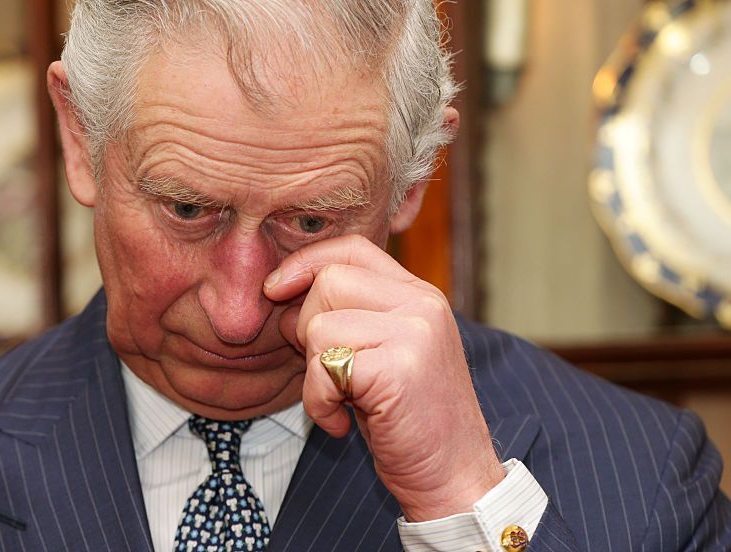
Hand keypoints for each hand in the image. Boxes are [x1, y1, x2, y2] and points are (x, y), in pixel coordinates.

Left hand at [264, 235, 504, 521]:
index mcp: (420, 295)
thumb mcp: (383, 353)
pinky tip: (342, 423)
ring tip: (340, 402)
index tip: (275, 289)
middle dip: (306, 329)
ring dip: (314, 373)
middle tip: (328, 374)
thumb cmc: (408, 423)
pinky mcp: (400, 367)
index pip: (351, 249)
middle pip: (328, 282)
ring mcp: (415, 333)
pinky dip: (318, 402)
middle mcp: (423, 304)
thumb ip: (350, 314)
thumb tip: (280, 290)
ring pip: (320, 324)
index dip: (306, 263)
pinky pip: (324, 366)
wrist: (455, 481)